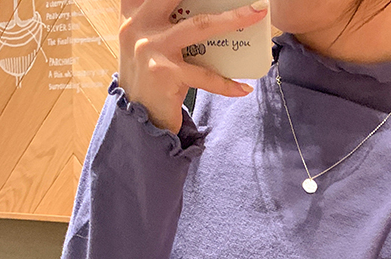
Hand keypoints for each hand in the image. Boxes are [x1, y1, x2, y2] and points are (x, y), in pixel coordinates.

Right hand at [117, 0, 268, 133]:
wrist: (139, 117)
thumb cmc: (151, 77)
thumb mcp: (148, 43)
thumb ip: (163, 21)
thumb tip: (210, 10)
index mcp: (134, 13)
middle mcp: (138, 26)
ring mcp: (150, 48)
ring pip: (199, 26)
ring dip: (232, 18)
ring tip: (256, 14)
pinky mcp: (164, 74)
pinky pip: (205, 76)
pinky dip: (226, 84)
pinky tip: (243, 88)